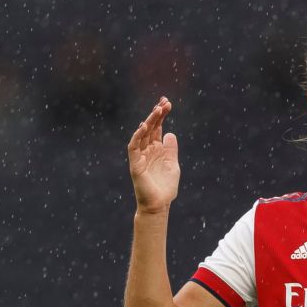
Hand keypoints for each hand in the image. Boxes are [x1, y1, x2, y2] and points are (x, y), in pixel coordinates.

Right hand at [127, 97, 179, 213]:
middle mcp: (147, 150)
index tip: (168, 103)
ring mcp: (140, 156)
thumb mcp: (172, 165)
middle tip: (164, 102)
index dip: (162, 115)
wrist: (158, 205)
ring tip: (157, 110)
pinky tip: (144, 126)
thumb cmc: (165, 188)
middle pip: (151, 127)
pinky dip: (138, 136)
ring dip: (149, 121)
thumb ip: (170, 150)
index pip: (158, 128)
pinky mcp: (135, 163)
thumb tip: (170, 133)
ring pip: (143, 134)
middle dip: (157, 114)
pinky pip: (133, 146)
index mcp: (156, 149)